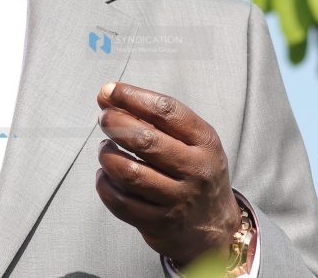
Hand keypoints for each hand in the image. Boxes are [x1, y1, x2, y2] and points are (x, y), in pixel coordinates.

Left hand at [95, 82, 241, 266]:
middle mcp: (196, 171)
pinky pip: (120, 201)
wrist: (214, 227)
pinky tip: (106, 174)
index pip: (166, 111)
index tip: (109, 90)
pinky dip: (104, 183)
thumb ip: (148, 116)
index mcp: (205, 142)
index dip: (131, 97)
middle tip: (103, 119)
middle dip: (115, 124)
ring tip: (106, 148)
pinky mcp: (160, 223)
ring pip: (129, 173)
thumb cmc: (193, 171)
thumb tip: (105, 95)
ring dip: (107, 155)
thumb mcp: (187, 140)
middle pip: (145, 141)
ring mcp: (178, 200)